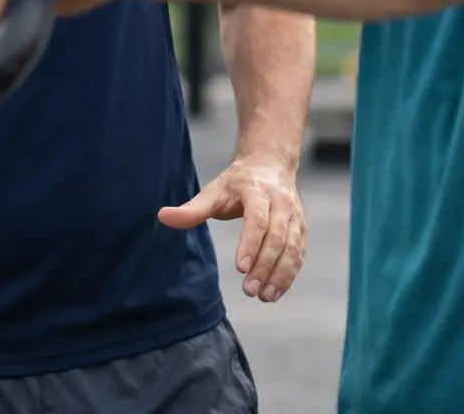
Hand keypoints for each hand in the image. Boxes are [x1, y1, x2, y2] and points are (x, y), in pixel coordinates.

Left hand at [158, 153, 304, 302]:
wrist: (271, 165)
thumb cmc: (238, 182)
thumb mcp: (214, 190)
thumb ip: (192, 208)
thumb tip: (163, 217)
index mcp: (258, 191)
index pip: (258, 219)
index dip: (250, 243)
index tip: (240, 267)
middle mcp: (281, 203)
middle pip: (276, 237)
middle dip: (264, 266)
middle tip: (249, 290)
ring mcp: (295, 217)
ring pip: (291, 248)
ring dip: (280, 275)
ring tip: (264, 297)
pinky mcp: (301, 229)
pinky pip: (298, 254)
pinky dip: (288, 275)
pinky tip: (274, 292)